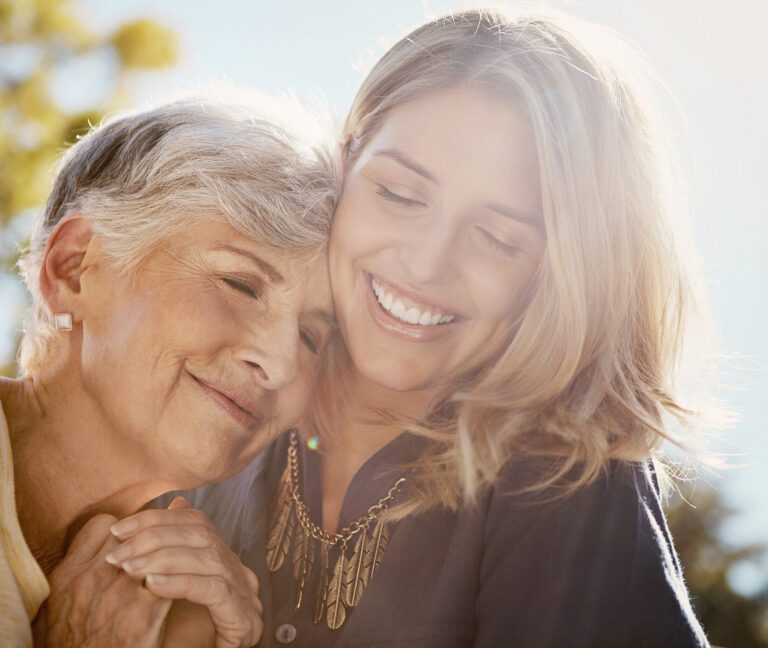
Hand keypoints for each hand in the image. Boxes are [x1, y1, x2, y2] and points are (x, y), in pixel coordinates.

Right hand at [37, 513, 171, 647]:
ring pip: (157, 553)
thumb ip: (80, 562)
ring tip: (172, 566)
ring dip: (167, 558)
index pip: (104, 524)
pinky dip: (178, 579)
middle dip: (149, 542)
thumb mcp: (60, 602)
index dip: (122, 530)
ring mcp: (119, 595)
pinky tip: (180, 586)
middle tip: (158, 552)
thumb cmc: (72, 641)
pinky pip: (171, 580)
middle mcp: (91, 579)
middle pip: (134, 536)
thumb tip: (110, 529)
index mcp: (68, 573)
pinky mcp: (145, 614)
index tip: (130, 542)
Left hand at [106, 498, 262, 647]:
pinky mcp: (243, 617)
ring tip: (128, 568)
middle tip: (117, 552)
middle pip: (201, 534)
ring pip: (208, 558)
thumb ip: (160, 560)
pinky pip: (213, 590)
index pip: (195, 521)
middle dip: (154, 537)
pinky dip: (181, 583)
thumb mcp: (167, 592)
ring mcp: (244, 593)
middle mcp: (236, 570)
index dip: (158, 519)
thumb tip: (151, 520)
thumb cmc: (180, 638)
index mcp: (221, 559)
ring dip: (162, 559)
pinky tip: (152, 586)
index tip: (118, 529)